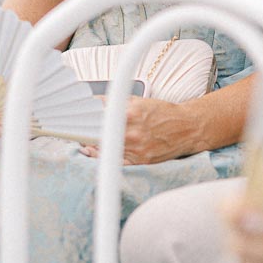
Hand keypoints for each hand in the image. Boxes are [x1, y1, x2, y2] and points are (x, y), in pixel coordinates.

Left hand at [80, 95, 201, 164]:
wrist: (187, 127)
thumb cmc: (163, 112)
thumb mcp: (139, 100)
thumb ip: (117, 102)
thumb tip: (95, 103)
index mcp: (131, 113)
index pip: (100, 118)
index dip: (84, 121)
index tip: (75, 120)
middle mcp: (133, 132)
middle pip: (100, 135)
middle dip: (86, 134)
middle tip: (75, 133)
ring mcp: (138, 149)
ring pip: (107, 150)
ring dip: (93, 147)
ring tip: (84, 143)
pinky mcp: (142, 161)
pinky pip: (118, 161)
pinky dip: (106, 157)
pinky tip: (96, 154)